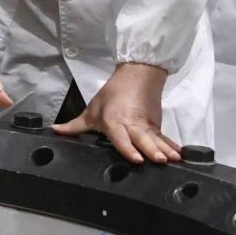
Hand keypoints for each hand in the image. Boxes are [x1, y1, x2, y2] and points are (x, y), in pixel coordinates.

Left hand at [53, 62, 180, 163]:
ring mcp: (147, 125)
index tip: (137, 159)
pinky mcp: (156, 126)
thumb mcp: (92, 110)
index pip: (121, 138)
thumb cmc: (112, 94)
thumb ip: (75, 126)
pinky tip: (181, 156)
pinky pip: (164, 138)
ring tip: (175, 160)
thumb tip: (55, 131)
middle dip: (151, 150)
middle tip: (160, 160)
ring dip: (165, 149)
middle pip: (142, 139)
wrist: (137, 74)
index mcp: (114, 122)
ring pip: (156, 139)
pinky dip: (172, 146)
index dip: (128, 148)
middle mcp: (132, 125)